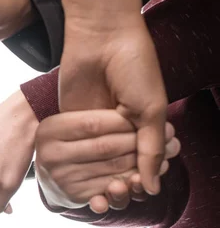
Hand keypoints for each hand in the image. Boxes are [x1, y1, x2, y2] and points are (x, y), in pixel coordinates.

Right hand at [35, 110, 179, 212]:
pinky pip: (109, 190)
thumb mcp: (70, 121)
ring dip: (142, 164)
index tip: (145, 117)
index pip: (93, 123)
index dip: (122, 121)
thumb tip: (135, 115)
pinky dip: (129, 186)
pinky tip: (141, 179)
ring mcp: (61, 178)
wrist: (48, 170)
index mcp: (50, 130)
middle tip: (168, 137)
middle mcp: (50, 155)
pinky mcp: (72, 196)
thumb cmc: (66, 139)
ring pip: (112, 169)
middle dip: (138, 142)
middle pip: (104, 147)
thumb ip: (93, 116)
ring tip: (165, 158)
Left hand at [59, 16, 168, 195]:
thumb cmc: (134, 69)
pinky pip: (79, 150)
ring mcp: (97, 128)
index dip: (144, 179)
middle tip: (126, 187)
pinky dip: (84, 168)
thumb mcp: (150, 111)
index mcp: (146, 127)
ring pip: (100, 164)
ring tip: (111, 188)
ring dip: (106, 180)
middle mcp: (122, 130)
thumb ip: (150, 150)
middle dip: (125, 183)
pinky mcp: (74, 123)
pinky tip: (88, 182)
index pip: (146, 164)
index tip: (140, 186)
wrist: (102, 39)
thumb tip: (152, 188)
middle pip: (123, 169)